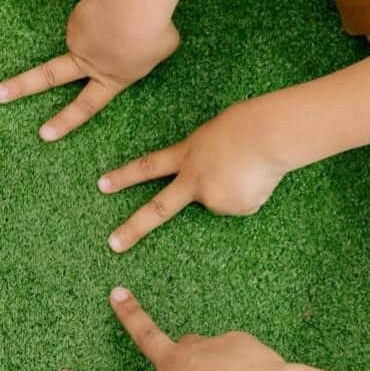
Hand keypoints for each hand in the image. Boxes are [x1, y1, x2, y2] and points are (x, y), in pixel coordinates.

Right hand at [0, 0, 178, 140]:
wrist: (135, 6)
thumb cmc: (155, 31)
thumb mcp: (160, 51)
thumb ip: (143, 53)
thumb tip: (131, 43)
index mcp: (112, 79)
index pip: (86, 107)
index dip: (65, 121)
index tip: (43, 135)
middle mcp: (88, 63)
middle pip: (47, 77)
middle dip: (20, 87)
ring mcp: (77, 39)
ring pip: (90, 32)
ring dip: (107, 23)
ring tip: (132, 15)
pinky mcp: (76, 17)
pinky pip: (94, 12)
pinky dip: (107, 8)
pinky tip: (120, 4)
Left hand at [98, 102, 288, 251]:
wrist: (268, 135)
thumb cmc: (246, 125)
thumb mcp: (213, 136)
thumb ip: (203, 159)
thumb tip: (212, 184)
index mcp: (187, 155)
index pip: (148, 167)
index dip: (124, 176)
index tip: (101, 185)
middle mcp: (194, 181)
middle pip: (159, 209)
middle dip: (134, 228)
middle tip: (113, 245)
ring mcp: (213, 198)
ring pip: (221, 201)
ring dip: (235, 187)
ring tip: (250, 167)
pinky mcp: (236, 209)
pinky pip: (242, 204)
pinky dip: (251, 193)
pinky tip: (259, 178)